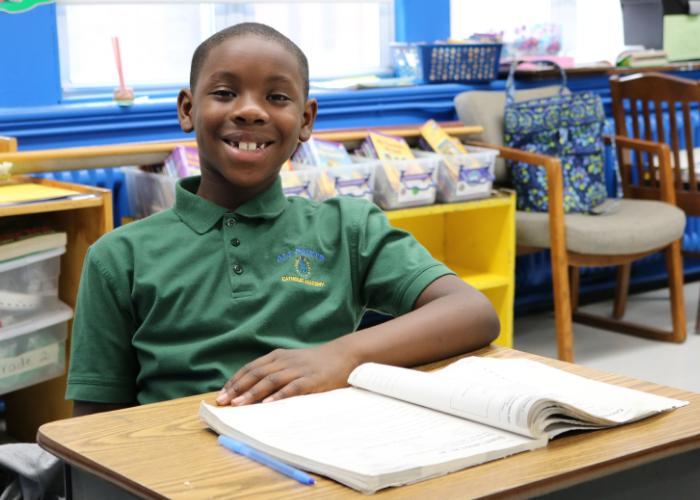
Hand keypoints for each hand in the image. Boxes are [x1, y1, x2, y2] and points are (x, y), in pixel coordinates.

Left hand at [215, 341, 358, 405]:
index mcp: (278, 357)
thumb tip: (252, 393)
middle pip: (256, 374)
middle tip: (224, 402)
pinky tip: (268, 403)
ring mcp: (298, 369)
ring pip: (271, 380)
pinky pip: (293, 387)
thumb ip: (275, 374)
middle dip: (238, 388)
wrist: (343, 355)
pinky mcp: (311, 379)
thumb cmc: (316, 364)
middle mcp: (285, 361)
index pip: (250, 368)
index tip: (222, 395)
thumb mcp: (292, 364)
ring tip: (240, 404)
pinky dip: (279, 395)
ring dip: (253, 392)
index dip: (235, 381)